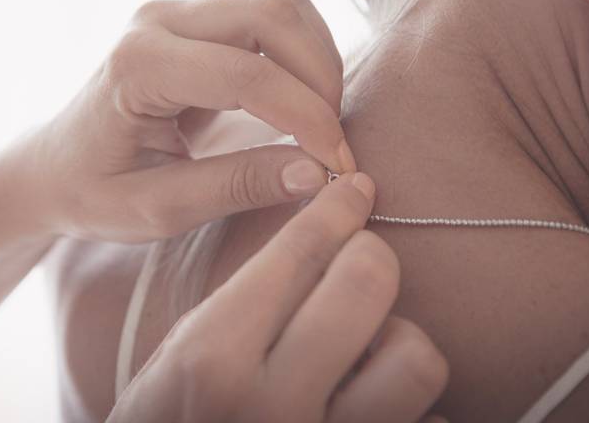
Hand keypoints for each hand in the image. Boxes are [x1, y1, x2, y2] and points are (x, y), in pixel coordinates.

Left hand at [22, 0, 356, 241]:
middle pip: (272, 13)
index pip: (246, 77)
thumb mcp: (157, 210)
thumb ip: (235, 188)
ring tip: (318, 120)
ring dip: (317, 56)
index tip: (337, 166)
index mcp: (138, 66)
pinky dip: (303, 45)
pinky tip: (300, 96)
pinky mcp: (199, 13)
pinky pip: (272, 5)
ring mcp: (178, 9)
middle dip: (320, 76)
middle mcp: (158, 20)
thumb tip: (317, 174)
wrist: (56, 164)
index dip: (306, 119)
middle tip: (331, 141)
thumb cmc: (95, 193)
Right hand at [107, 172, 449, 422]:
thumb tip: (322, 233)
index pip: (299, 252)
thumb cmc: (171, 419)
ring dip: (398, 341)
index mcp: (214, 359)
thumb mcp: (180, 357)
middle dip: (369, 254)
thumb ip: (244, 301)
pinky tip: (373, 400)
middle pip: (367, 282)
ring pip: (416, 359)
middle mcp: (273, 405)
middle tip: (359, 258)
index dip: (337, 207)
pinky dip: (412, 409)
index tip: (356, 189)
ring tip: (371, 347)